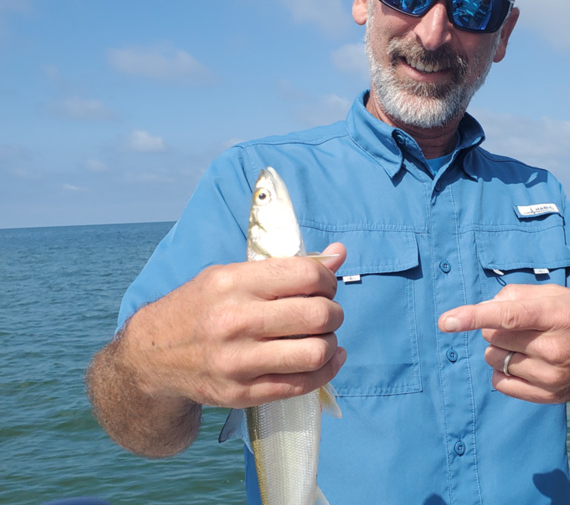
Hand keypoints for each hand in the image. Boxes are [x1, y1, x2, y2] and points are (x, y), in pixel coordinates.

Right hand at [124, 242, 347, 408]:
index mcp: (233, 282)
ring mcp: (238, 362)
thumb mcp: (232, 274)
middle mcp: (235, 321)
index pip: (306, 275)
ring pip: (316, 352)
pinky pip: (302, 385)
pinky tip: (326, 359)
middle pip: (318, 315)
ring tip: (322, 337)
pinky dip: (326, 371)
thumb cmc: (199, 307)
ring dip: (331, 343)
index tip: (323, 286)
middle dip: (333, 313)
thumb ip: (287, 266)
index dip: (327, 280)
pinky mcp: (242, 394)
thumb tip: (340, 253)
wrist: (151, 357)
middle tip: (326, 313)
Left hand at [438, 284, 569, 404]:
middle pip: (494, 336)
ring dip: (499, 348)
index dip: (473, 317)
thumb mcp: (561, 294)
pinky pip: (502, 383)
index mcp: (559, 315)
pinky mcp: (549, 396)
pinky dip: (502, 370)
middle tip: (517, 324)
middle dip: (494, 326)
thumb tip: (488, 305)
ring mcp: (553, 376)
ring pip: (495, 359)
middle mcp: (556, 348)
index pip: (507, 316)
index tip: (446, 321)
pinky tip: (521, 362)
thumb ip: (520, 294)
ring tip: (524, 343)